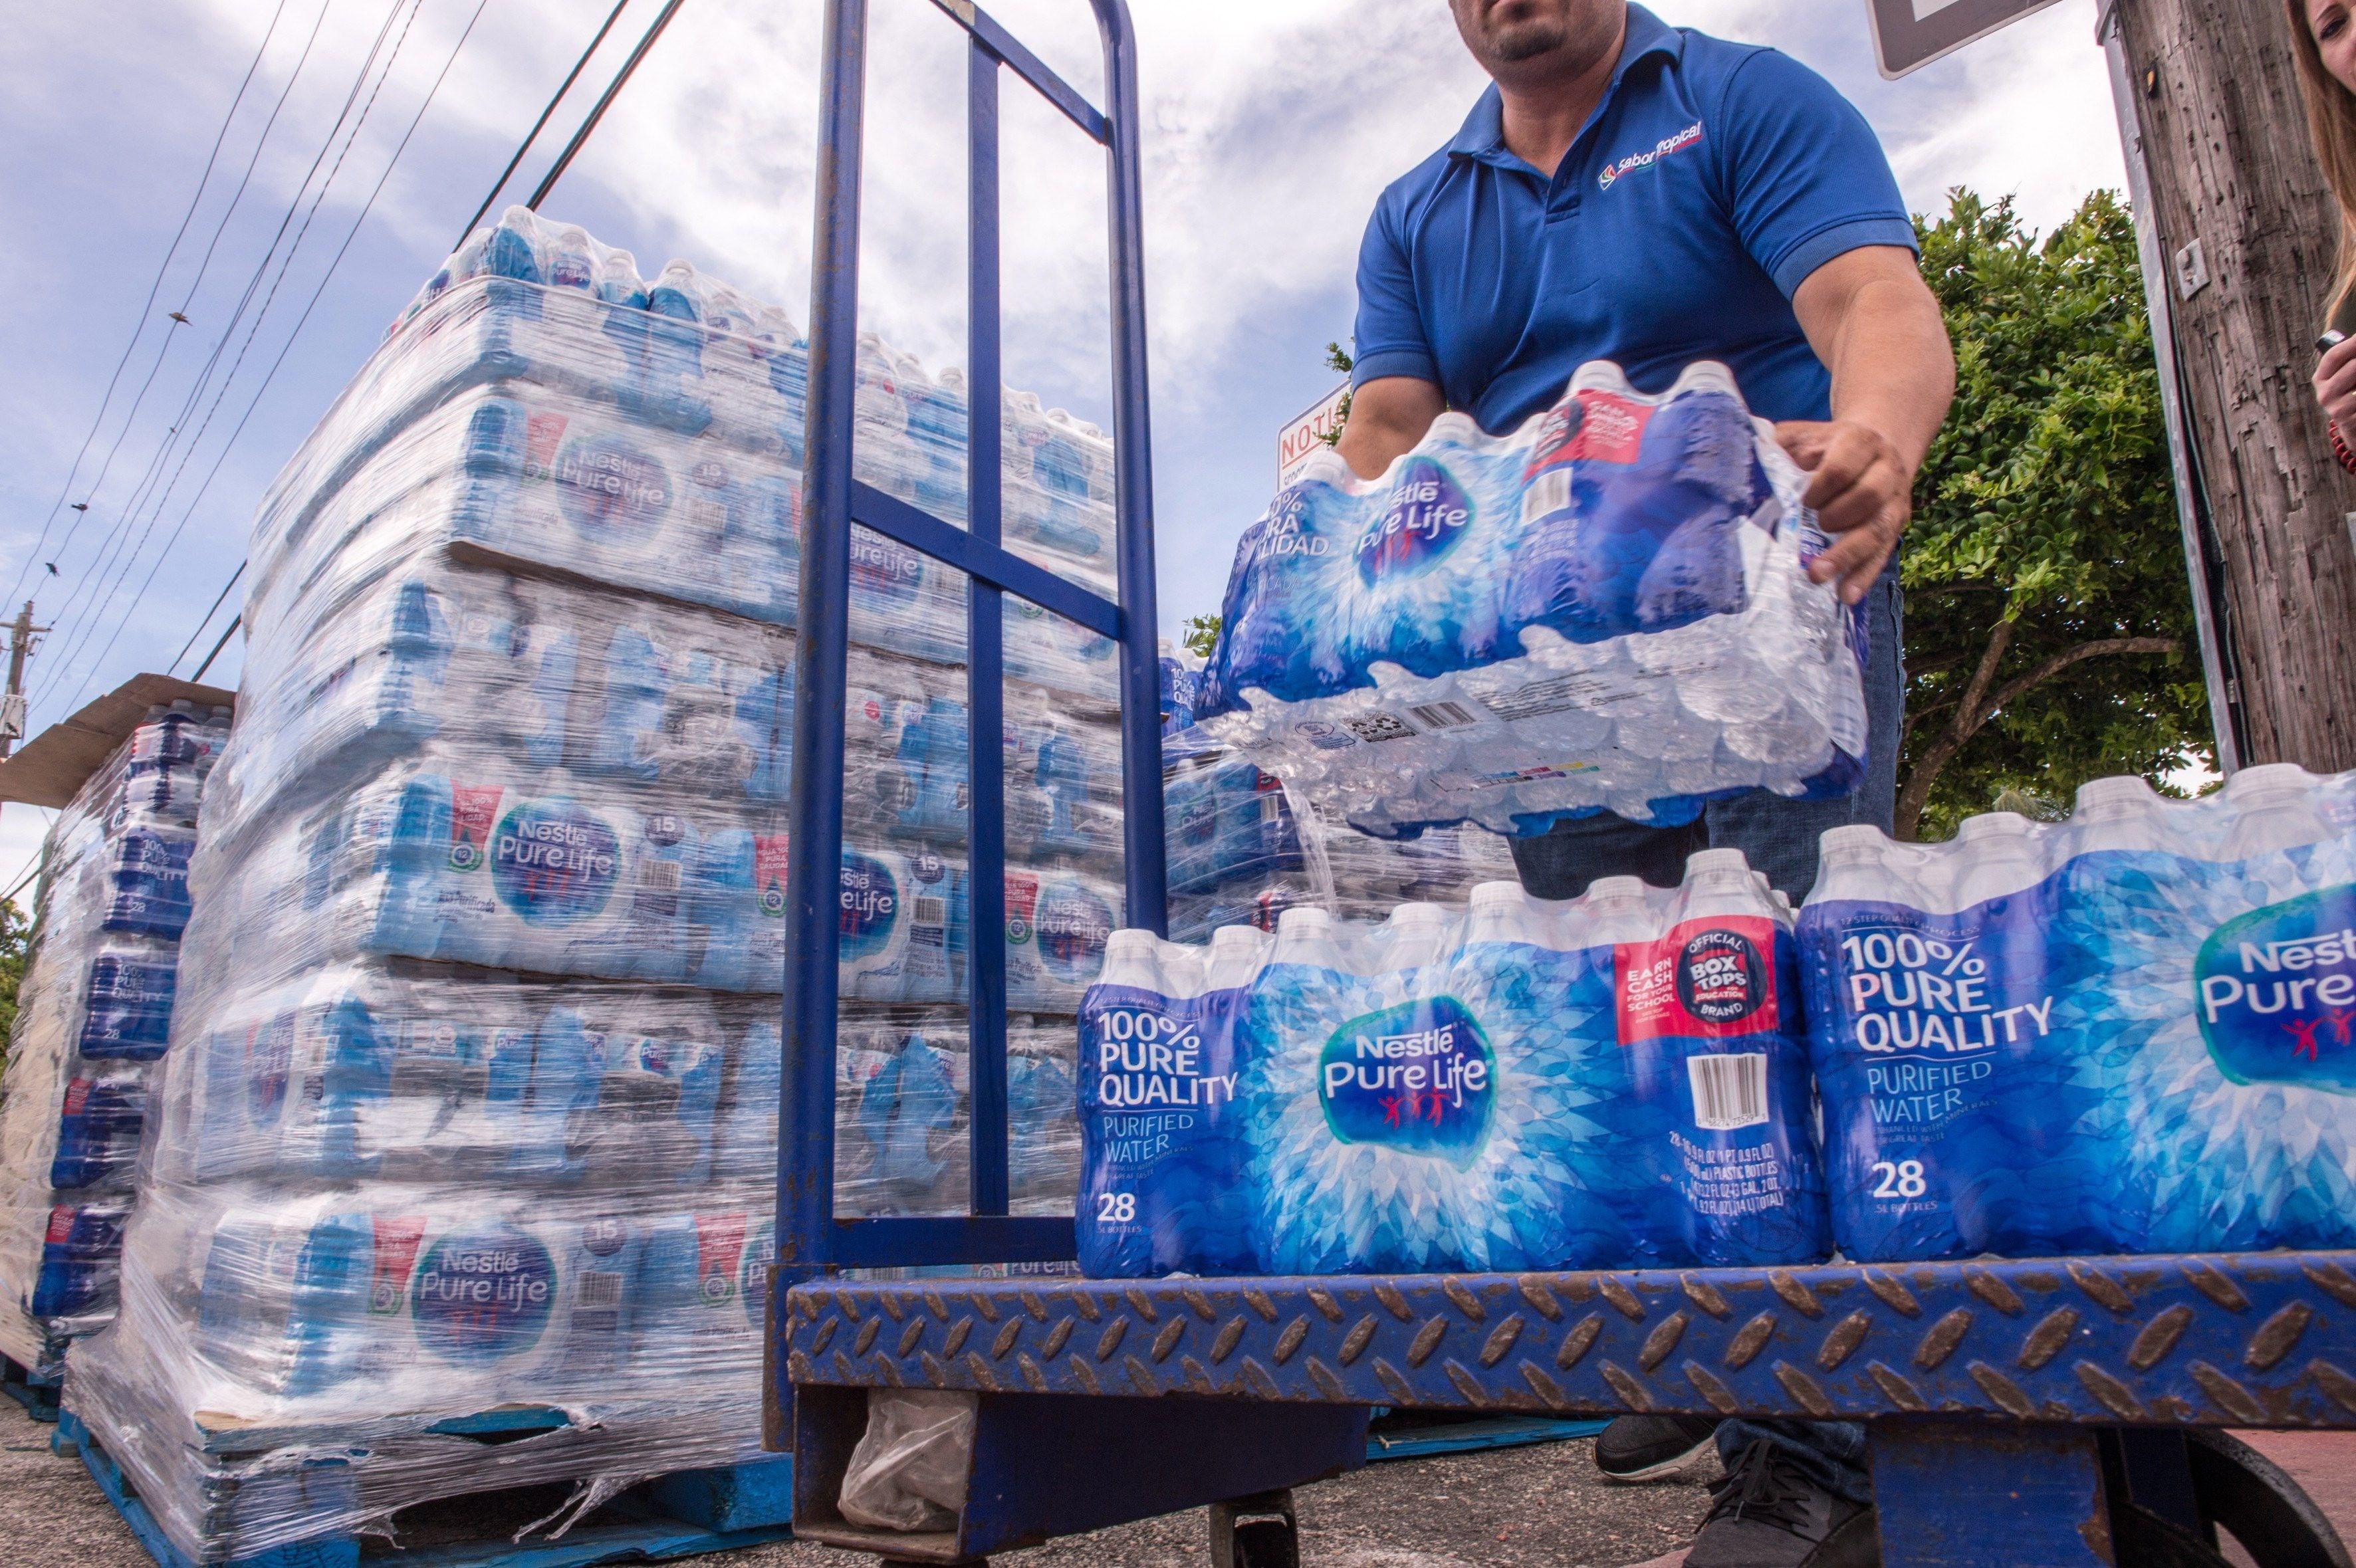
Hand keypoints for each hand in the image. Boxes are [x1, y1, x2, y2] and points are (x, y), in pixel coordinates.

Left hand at [1773, 419, 1915, 605]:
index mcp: (1860, 443)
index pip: (1845, 465)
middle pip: (1870, 495)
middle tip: (1816, 524)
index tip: (1804, 500)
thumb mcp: (1804, 436)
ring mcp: (1894, 501)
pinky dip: (1864, 576)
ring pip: (1878, 530)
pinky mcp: (1895, 527)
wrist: (1875, 447)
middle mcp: (1885, 471)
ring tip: (1817, 575)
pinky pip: (1882, 554)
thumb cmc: (1828, 446)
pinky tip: (1846, 595)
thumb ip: (1778, 443)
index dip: (1822, 485)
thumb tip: (1743, 451)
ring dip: (1847, 555)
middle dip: (1838, 515)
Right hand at [2315, 336, 2355, 429]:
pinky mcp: (2348, 421)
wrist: (2353, 427)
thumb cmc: (2351, 394)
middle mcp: (2324, 393)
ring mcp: (2335, 409)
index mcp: (2321, 378)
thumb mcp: (2346, 375)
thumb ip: (2350, 358)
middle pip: (2353, 367)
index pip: (2333, 356)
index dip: (2352, 344)